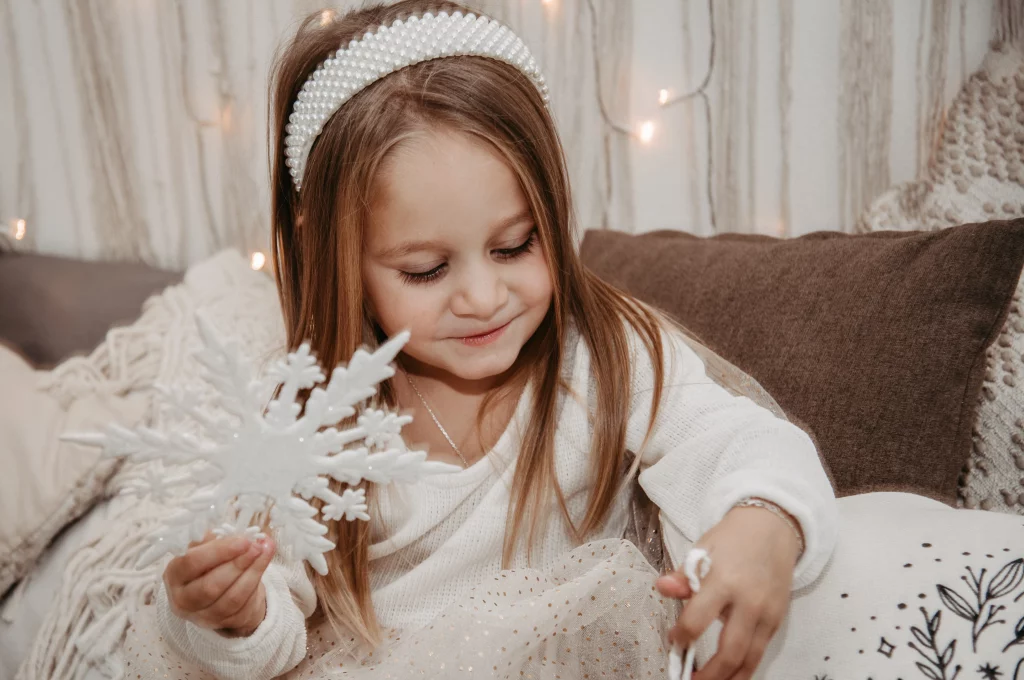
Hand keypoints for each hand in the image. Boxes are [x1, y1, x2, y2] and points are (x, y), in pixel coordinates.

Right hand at [163, 532, 275, 636]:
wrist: (219, 589)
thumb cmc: (210, 562)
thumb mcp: (206, 547)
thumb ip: (217, 540)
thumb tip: (239, 535)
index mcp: (174, 575)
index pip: (191, 564)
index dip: (218, 552)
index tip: (243, 540)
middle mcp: (183, 600)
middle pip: (210, 586)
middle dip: (237, 564)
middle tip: (256, 546)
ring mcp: (203, 616)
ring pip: (231, 598)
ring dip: (252, 572)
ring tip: (265, 551)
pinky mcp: (224, 623)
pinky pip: (244, 605)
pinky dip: (256, 582)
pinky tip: (263, 564)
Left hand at [655, 505, 801, 679]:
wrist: (773, 527)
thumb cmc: (732, 538)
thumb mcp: (703, 548)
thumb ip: (683, 575)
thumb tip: (661, 587)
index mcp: (724, 580)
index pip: (697, 619)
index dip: (681, 636)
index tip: (673, 640)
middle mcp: (749, 602)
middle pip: (729, 651)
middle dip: (708, 674)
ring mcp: (767, 614)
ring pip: (749, 660)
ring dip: (728, 679)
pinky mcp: (777, 620)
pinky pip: (760, 652)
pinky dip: (745, 669)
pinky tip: (729, 675)